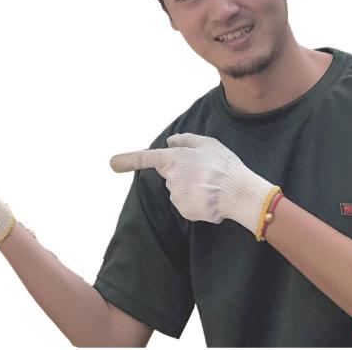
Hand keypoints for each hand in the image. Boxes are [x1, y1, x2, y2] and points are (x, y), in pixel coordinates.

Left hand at [110, 133, 279, 237]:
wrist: (239, 193)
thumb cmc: (224, 165)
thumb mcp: (208, 144)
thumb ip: (186, 141)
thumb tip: (170, 142)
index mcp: (174, 159)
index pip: (146, 158)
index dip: (128, 160)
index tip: (112, 163)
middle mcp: (171, 178)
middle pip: (171, 176)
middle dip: (184, 174)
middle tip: (207, 173)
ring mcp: (176, 196)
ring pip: (180, 190)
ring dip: (192, 188)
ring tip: (211, 185)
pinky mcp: (184, 210)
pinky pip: (187, 204)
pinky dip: (197, 202)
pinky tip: (210, 198)